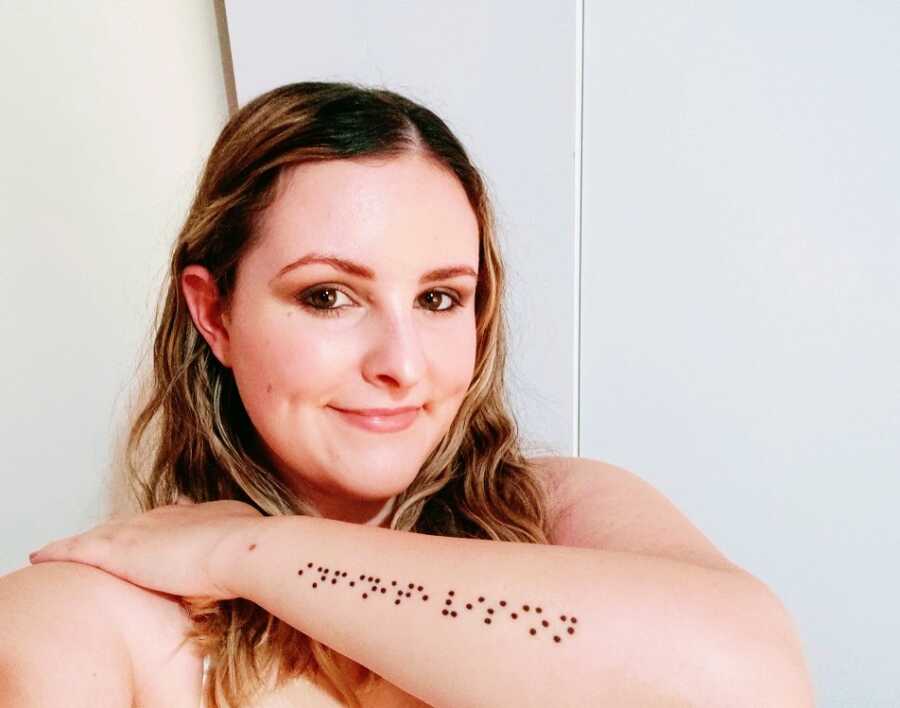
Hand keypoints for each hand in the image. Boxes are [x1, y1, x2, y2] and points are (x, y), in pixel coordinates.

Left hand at [28, 497, 263, 600]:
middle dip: (116, 532)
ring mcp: (141, 531)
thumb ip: (240, 529)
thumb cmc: (252, 548)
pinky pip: (79, 550)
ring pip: (101, 534)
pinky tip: (42, 554)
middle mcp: (164, 516)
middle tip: (102, 540)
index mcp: (194, 513)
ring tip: (65, 547)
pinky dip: (60, 550)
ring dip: (84, 540)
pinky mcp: (120, 551)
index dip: (154, 525)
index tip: (150, 529)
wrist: (244, 550)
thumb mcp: (250, 530)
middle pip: (131, 524)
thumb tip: (247, 531)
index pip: (166, 518)